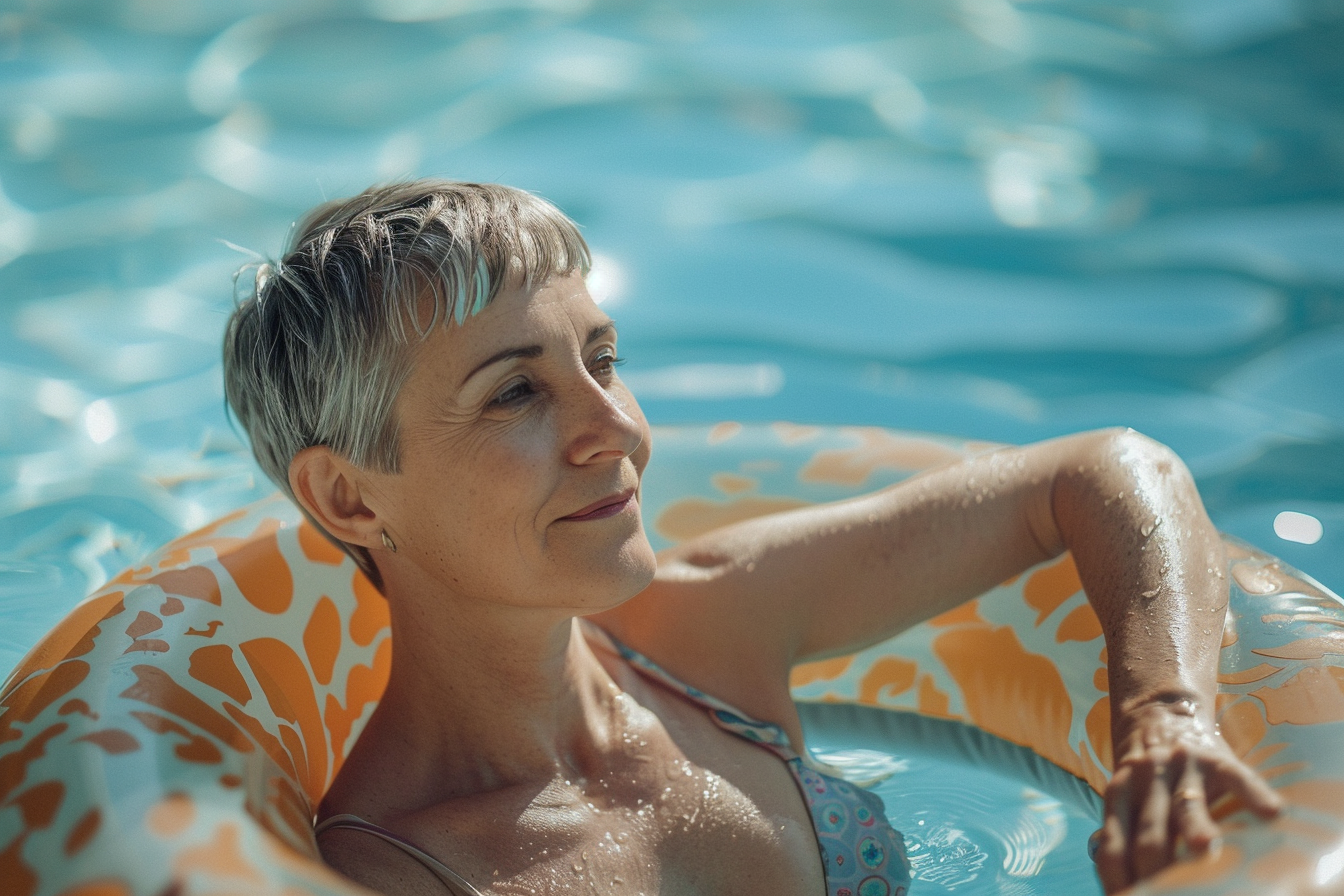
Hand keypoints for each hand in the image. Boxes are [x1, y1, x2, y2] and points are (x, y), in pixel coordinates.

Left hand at [1093, 698, 1281, 892]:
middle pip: (1149, 835)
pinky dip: (1253, 795)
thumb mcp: (1128, 798)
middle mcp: (1146, 781)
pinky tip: (1270, 813)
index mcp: (1118, 796)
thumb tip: (1126, 886)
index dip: (1121, 881)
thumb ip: (1125, 832)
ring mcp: (1181, 768)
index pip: (1113, 848)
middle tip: (1171, 895)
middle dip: (1157, 871)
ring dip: (1194, 828)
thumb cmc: (1148, 776)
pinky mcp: (1216, 758)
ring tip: (1205, 848)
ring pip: (1186, 804)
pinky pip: (1237, 777)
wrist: (1163, 714)